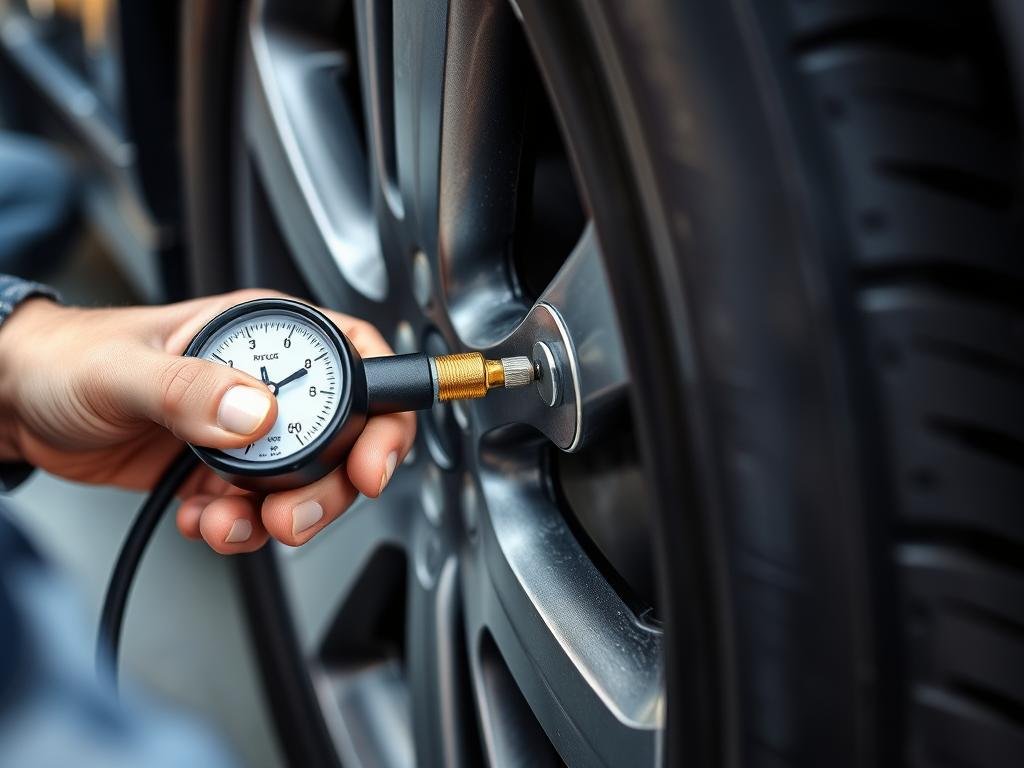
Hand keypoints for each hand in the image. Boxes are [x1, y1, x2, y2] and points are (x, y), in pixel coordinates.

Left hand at [0, 289, 415, 553]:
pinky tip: (203, 521)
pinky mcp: (221, 469)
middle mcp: (263, 381)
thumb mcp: (125, 368)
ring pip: (305, 483)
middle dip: (329, 488)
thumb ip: (190, 387)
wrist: (21, 405)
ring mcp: (245, 429)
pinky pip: (253, 510)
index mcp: (260, 333)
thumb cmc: (68, 358)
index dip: (382, 410)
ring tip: (235, 524)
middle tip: (295, 516)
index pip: (356, 359)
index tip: (373, 460)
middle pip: (344, 438)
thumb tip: (256, 413)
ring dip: (280, 517)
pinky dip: (236, 528)